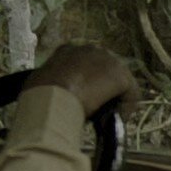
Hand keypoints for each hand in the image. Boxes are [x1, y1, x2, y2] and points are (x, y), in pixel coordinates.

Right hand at [21, 42, 135, 116]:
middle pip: (106, 71)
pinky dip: (126, 107)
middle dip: (104, 88)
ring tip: (108, 116)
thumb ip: (53, 83)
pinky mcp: (120, 75)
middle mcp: (90, 50)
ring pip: (120, 82)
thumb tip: (54, 93)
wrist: (50, 100)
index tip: (84, 97)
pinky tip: (117, 119)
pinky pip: (130, 94)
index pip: (85, 65)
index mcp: (68, 51)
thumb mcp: (41, 83)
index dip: (87, 82)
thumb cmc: (39, 95)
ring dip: (116, 99)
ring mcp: (107, 60)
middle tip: (99, 108)